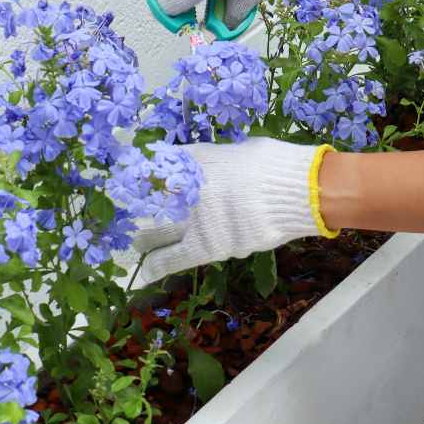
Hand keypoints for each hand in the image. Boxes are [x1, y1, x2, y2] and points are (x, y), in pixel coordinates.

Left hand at [131, 138, 336, 285]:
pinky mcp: (206, 246)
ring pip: (157, 229)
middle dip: (138, 204)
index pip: (156, 168)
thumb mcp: (234, 151)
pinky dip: (157, 265)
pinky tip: (144, 272)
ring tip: (136, 240)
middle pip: (151, 199)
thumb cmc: (271, 164)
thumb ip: (208, 159)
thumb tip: (188, 163)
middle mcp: (188, 189)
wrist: (296, 192)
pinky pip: (174, 257)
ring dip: (144, 236)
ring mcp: (194, 217)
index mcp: (196, 162)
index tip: (129, 176)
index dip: (140, 173)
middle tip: (127, 209)